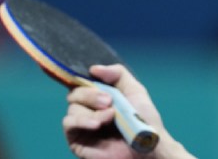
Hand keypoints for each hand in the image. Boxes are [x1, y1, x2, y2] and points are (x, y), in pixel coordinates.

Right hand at [62, 64, 195, 158]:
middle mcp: (90, 108)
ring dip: (92, 108)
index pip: (84, 80)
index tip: (93, 75)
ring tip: (111, 116)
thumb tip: (93, 69)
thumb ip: (118, 74)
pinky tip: (97, 124)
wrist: (148, 148)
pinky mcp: (77, 140)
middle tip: (109, 101)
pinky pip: (69, 123)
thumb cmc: (145, 121)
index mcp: (102, 96)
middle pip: (76, 91)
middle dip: (91, 93)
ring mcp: (83, 124)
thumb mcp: (135, 91)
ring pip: (72, 106)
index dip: (85, 77)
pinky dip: (82, 120)